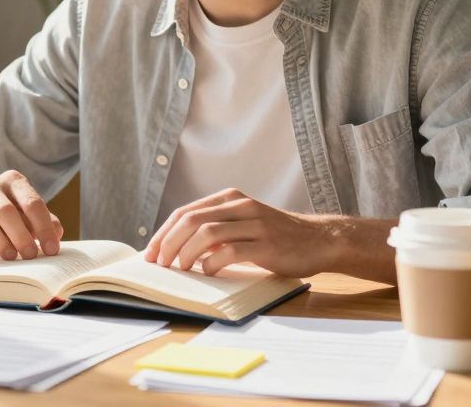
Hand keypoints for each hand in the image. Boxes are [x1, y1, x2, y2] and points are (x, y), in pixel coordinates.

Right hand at [0, 171, 62, 261]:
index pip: (32, 202)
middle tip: (31, 255)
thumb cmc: (7, 215)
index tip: (51, 249)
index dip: (44, 227)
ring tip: (11, 258)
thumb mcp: (27, 213)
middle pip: (6, 211)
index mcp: (13, 181)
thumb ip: (44, 221)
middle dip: (20, 236)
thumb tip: (56, 234)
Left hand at [143, 188, 336, 277]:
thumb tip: (178, 248)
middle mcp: (240, 206)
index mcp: (230, 199)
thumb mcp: (243, 224)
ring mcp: (254, 224)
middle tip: (159, 264)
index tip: (151, 253)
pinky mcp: (267, 245)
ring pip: (207, 233)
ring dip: (186, 253)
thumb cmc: (276, 236)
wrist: (319, 240)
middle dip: (168, 243)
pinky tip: (207, 272)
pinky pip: (230, 252)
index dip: (163, 233)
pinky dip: (212, 263)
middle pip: (191, 220)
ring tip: (180, 269)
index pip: (185, 212)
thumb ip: (216, 230)